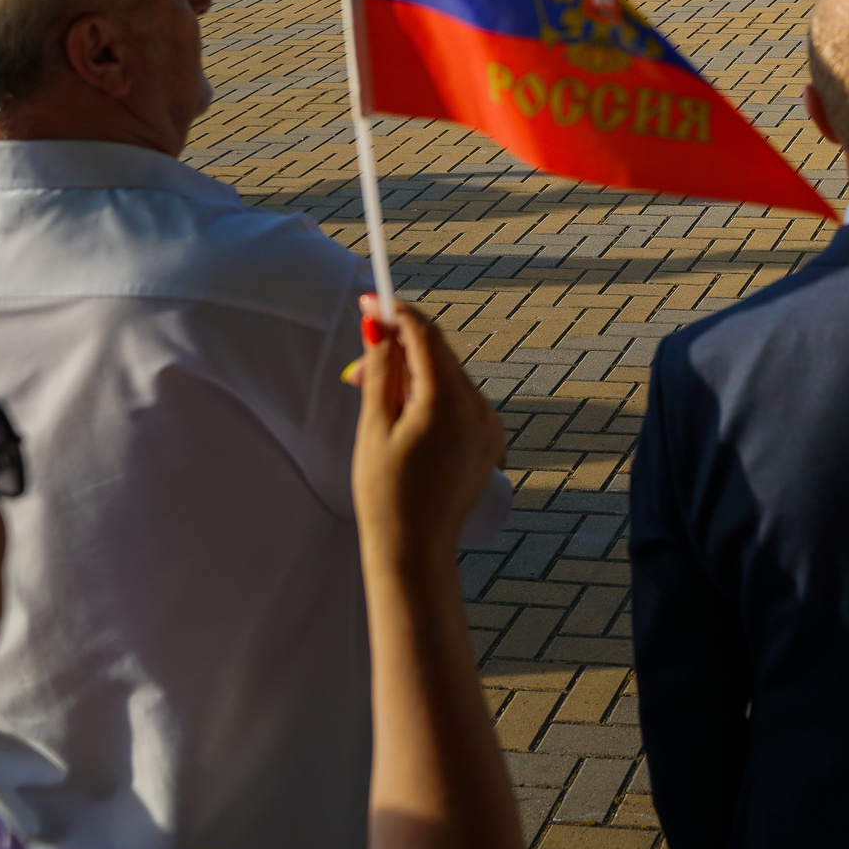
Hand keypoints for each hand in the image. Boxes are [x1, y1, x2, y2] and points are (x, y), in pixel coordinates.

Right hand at [349, 300, 507, 568]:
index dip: (396, 313)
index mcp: (448, 401)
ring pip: (450, 378)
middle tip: (356, 372)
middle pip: (438, 356)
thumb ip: (381, 371)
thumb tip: (380, 325)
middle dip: (398, 352)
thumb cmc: (385, 492)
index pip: (425, 335)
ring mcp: (490, 425)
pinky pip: (462, 403)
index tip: (369, 300)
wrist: (415, 549)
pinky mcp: (492, 440)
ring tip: (377, 407)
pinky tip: (407, 423)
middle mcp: (479, 407)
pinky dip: (435, 400)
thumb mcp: (374, 427)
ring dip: (414, 379)